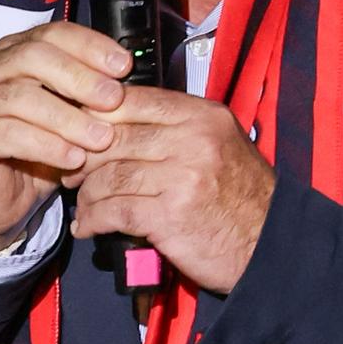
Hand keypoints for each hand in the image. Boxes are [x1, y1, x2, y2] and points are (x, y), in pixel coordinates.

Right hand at [0, 21, 131, 247]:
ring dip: (67, 117)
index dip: (89, 46)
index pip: (51, 34)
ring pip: (20, 97)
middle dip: (79, 77)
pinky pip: (7, 135)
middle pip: (32, 56)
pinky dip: (46, 146)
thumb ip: (87, 92)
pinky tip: (72, 158)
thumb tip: (124, 78)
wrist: (2, 199)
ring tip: (100, 137)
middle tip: (113, 100)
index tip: (122, 67)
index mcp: (11, 54)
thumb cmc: (37, 151)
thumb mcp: (68, 114)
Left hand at [70, 87, 275, 293]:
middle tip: (72, 173)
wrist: (270, 243)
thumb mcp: (218, 144)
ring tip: (83, 204)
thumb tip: (115, 120)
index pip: (132, 101)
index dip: (94, 117)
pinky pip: (113, 211)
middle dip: (83, 158)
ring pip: (109, 176)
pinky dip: (92, 220)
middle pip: (113, 138)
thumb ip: (174, 128)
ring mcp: (182, 177)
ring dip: (86, 194)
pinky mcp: (169, 215)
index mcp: (202, 116)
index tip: (77, 133)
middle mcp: (193, 140)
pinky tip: (87, 226)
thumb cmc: (240, 196)